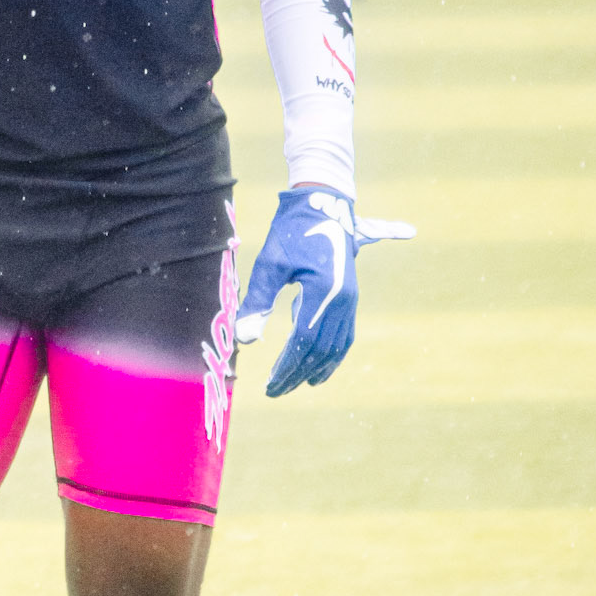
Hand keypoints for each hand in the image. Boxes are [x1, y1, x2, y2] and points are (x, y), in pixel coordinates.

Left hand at [235, 188, 414, 396]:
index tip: (269, 384)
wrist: (321, 204)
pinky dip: (333, 355)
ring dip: (317, 369)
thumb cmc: (289, 232)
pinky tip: (320, 367)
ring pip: (336, 346)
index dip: (286, 366)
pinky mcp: (351, 297)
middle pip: (321, 350)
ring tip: (298, 384)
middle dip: (298, 373)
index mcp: (324, 292)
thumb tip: (244, 340)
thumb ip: (258, 302)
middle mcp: (343, 300)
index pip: (303, 342)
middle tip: (276, 390)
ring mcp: (350, 299)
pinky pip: (345, 335)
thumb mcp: (268, 265)